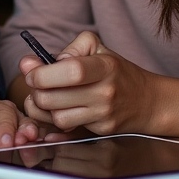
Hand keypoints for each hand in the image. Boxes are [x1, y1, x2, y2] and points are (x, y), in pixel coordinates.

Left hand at [0, 85, 41, 146]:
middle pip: (1, 114)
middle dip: (4, 128)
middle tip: (4, 143)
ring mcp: (8, 113)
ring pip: (20, 120)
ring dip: (25, 131)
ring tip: (27, 142)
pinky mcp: (19, 123)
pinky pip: (31, 130)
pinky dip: (37, 138)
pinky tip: (41, 146)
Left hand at [20, 31, 161, 135]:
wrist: (147, 101)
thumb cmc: (116, 71)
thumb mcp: (96, 48)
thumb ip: (68, 49)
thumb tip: (35, 62)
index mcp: (104, 67)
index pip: (70, 71)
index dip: (43, 73)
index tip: (31, 71)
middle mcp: (105, 92)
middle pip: (54, 98)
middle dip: (36, 91)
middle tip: (35, 84)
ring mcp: (104, 115)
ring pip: (57, 117)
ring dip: (43, 108)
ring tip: (46, 96)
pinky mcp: (102, 131)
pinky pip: (67, 128)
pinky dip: (56, 119)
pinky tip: (59, 108)